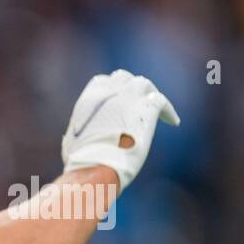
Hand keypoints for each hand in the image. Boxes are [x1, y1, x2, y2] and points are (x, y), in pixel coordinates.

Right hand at [61, 69, 178, 191]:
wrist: (96, 165)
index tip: (116, 100)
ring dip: (148, 95)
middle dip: (130, 88)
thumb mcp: (71, 141)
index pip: (103, 81)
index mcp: (89, 99)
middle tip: (137, 102)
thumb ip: (78, 131)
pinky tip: (172, 122)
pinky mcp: (147, 109)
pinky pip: (161, 101)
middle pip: (124, 78)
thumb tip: (73, 139)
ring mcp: (129, 98)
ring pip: (143, 85)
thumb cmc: (80, 161)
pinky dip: (168, 110)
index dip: (111, 89)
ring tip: (154, 109)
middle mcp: (109, 92)